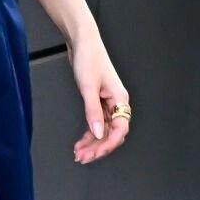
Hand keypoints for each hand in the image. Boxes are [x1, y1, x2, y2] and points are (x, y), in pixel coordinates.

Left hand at [70, 35, 131, 165]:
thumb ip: (92, 112)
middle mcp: (116, 102)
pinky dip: (89, 134)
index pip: (120, 129)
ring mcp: (107, 103)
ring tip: (79, 153)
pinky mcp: (97, 101)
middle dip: (98, 147)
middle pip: (112, 133)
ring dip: (92, 143)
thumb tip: (96, 133)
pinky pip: (96, 123)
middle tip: (83, 157)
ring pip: (103, 130)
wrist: (82, 42)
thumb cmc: (89, 58)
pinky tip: (80, 142)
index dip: (108, 144)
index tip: (95, 153)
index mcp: (120, 98)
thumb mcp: (88, 87)